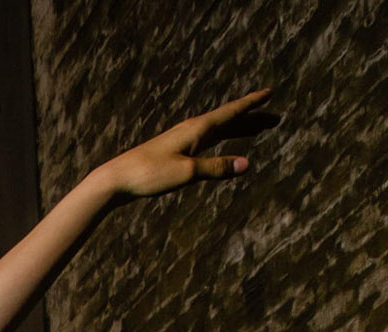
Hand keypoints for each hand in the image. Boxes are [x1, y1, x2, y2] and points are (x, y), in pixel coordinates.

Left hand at [104, 90, 277, 201]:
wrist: (117, 179)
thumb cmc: (150, 174)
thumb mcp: (187, 173)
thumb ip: (216, 168)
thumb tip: (246, 165)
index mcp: (198, 129)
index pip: (231, 112)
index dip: (252, 104)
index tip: (270, 92)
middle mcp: (192, 130)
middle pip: (229, 121)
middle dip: (252, 119)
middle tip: (274, 118)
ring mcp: (183, 140)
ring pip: (218, 131)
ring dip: (238, 130)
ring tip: (257, 130)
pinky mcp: (175, 153)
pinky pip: (206, 143)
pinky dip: (221, 142)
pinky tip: (222, 146)